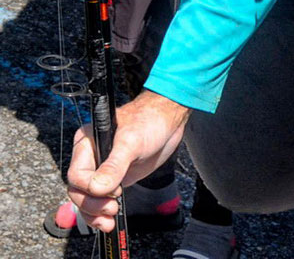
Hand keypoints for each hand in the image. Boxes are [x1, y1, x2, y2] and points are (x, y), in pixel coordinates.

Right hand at [67, 90, 190, 232]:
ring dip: (95, 214)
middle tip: (112, 208)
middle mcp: (90, 157)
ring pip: (85, 200)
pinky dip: (101, 214)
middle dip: (92, 204)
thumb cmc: (148, 121)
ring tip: (110, 220)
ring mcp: (101, 169)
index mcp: (86, 142)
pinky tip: (110, 221)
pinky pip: (99, 200)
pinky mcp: (113, 179)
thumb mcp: (131, 141)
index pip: (77, 175)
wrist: (167, 121)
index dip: (90, 188)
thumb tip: (97, 188)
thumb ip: (114, 165)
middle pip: (78, 191)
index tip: (111, 190)